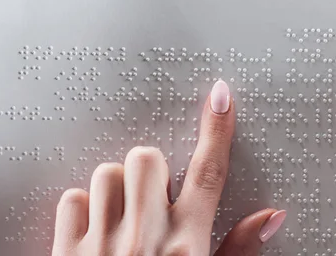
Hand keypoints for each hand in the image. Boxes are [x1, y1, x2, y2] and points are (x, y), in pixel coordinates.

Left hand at [52, 80, 285, 255]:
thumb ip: (239, 250)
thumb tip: (270, 217)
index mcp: (187, 244)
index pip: (210, 171)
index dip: (218, 128)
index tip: (221, 97)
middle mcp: (145, 237)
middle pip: (147, 157)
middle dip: (152, 169)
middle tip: (154, 197)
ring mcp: (102, 244)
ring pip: (107, 173)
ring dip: (117, 187)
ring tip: (125, 216)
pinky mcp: (65, 253)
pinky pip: (71, 198)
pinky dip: (82, 208)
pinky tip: (95, 230)